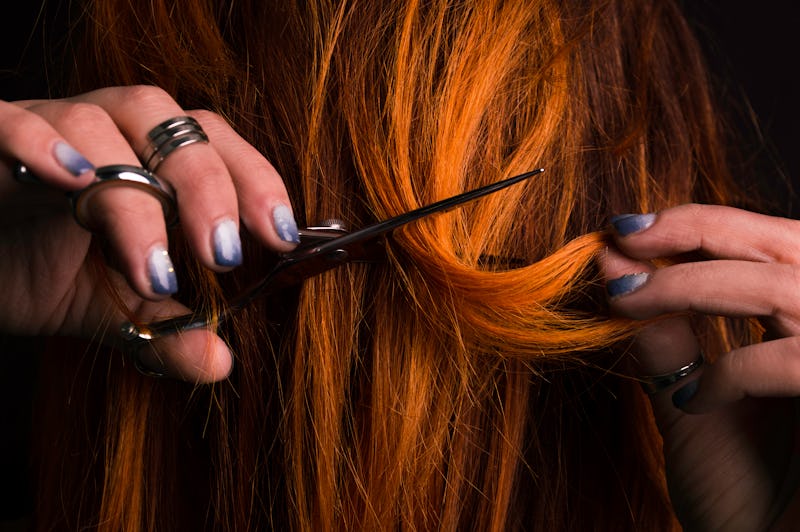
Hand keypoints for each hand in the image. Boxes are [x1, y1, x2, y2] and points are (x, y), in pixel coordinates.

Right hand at [0, 85, 299, 381]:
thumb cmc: (37, 266)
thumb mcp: (109, 308)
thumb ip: (164, 331)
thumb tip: (219, 363)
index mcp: (148, 155)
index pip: (216, 145)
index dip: (256, 182)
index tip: (281, 236)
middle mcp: (106, 128)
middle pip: (170, 127)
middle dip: (206, 189)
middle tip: (224, 255)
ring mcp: (44, 126)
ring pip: (97, 123)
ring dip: (131, 191)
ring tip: (151, 267)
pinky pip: (10, 121)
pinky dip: (38, 142)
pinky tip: (70, 178)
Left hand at [603, 204, 799, 530]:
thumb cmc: (744, 497)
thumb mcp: (691, 403)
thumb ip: (663, 338)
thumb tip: (616, 266)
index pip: (766, 246)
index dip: (702, 225)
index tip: (625, 229)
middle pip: (784, 246)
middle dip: (697, 230)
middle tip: (624, 235)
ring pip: (783, 288)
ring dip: (691, 285)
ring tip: (624, 300)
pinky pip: (797, 360)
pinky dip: (735, 370)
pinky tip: (693, 399)